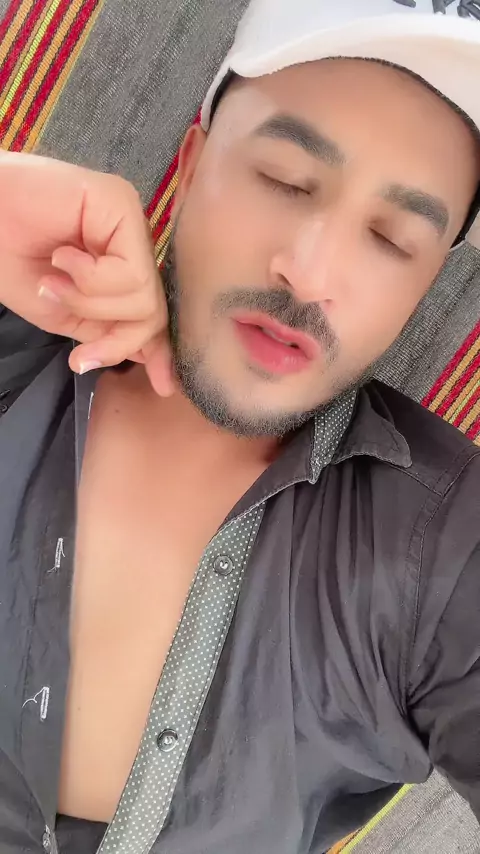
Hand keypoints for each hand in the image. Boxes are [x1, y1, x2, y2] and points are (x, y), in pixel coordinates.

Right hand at [0, 152, 172, 393]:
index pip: (152, 310)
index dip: (159, 350)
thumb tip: (149, 356)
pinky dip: (89, 278)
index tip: (164, 386)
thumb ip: (105, 329)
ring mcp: (129, 219)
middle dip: (116, 341)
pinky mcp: (121, 203)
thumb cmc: (8, 258)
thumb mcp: (62, 312)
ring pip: (144, 297)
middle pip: (153, 310)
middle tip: (77, 357)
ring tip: (52, 283)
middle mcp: (132, 238)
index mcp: (120, 260)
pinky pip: (130, 272)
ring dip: (89, 303)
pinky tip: (60, 257)